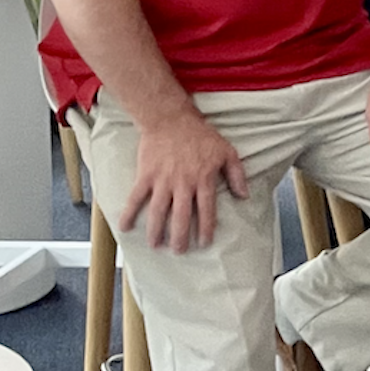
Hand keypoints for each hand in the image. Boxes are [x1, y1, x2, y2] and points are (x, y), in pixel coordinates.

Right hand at [121, 112, 248, 250]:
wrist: (171, 119)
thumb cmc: (202, 135)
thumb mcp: (228, 152)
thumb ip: (237, 175)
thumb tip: (244, 196)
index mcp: (204, 180)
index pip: (206, 211)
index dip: (205, 229)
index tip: (204, 242)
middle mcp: (183, 184)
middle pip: (181, 217)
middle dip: (180, 237)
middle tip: (179, 251)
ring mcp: (163, 181)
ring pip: (158, 212)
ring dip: (156, 231)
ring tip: (156, 246)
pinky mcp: (146, 175)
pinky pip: (136, 198)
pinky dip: (129, 213)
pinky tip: (125, 227)